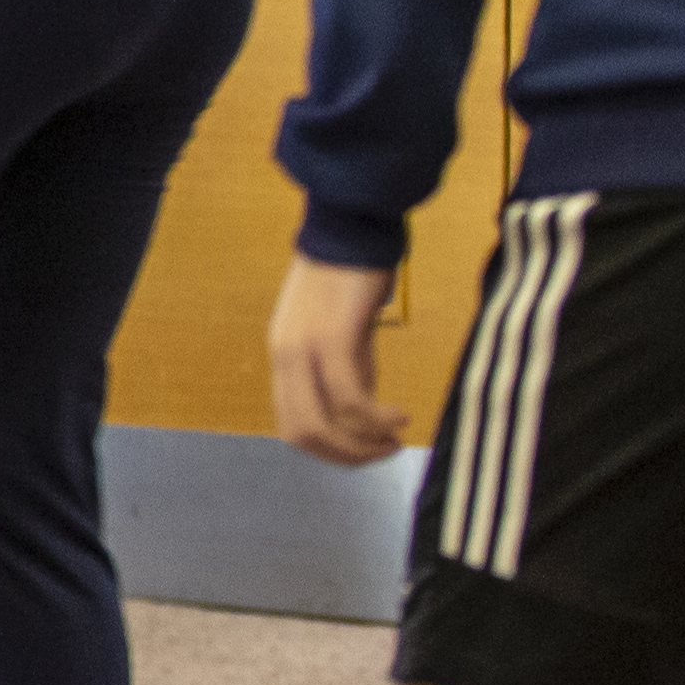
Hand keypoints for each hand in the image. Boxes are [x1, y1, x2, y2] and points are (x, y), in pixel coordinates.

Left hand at [269, 257, 406, 464]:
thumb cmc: (352, 276)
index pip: (292, 425)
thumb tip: (363, 412)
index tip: (368, 450)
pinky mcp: (332, 336)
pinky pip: (348, 398)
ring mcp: (304, 347)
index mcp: (284, 357)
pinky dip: (375, 419)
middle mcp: (285, 356)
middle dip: (347, 457)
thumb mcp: (344, 332)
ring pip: (321, 423)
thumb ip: (349, 370)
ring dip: (363, 445)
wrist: (352, 227)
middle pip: (301, 434)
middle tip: (385, 452)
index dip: (331, 451)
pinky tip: (400, 417)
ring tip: (396, 439)